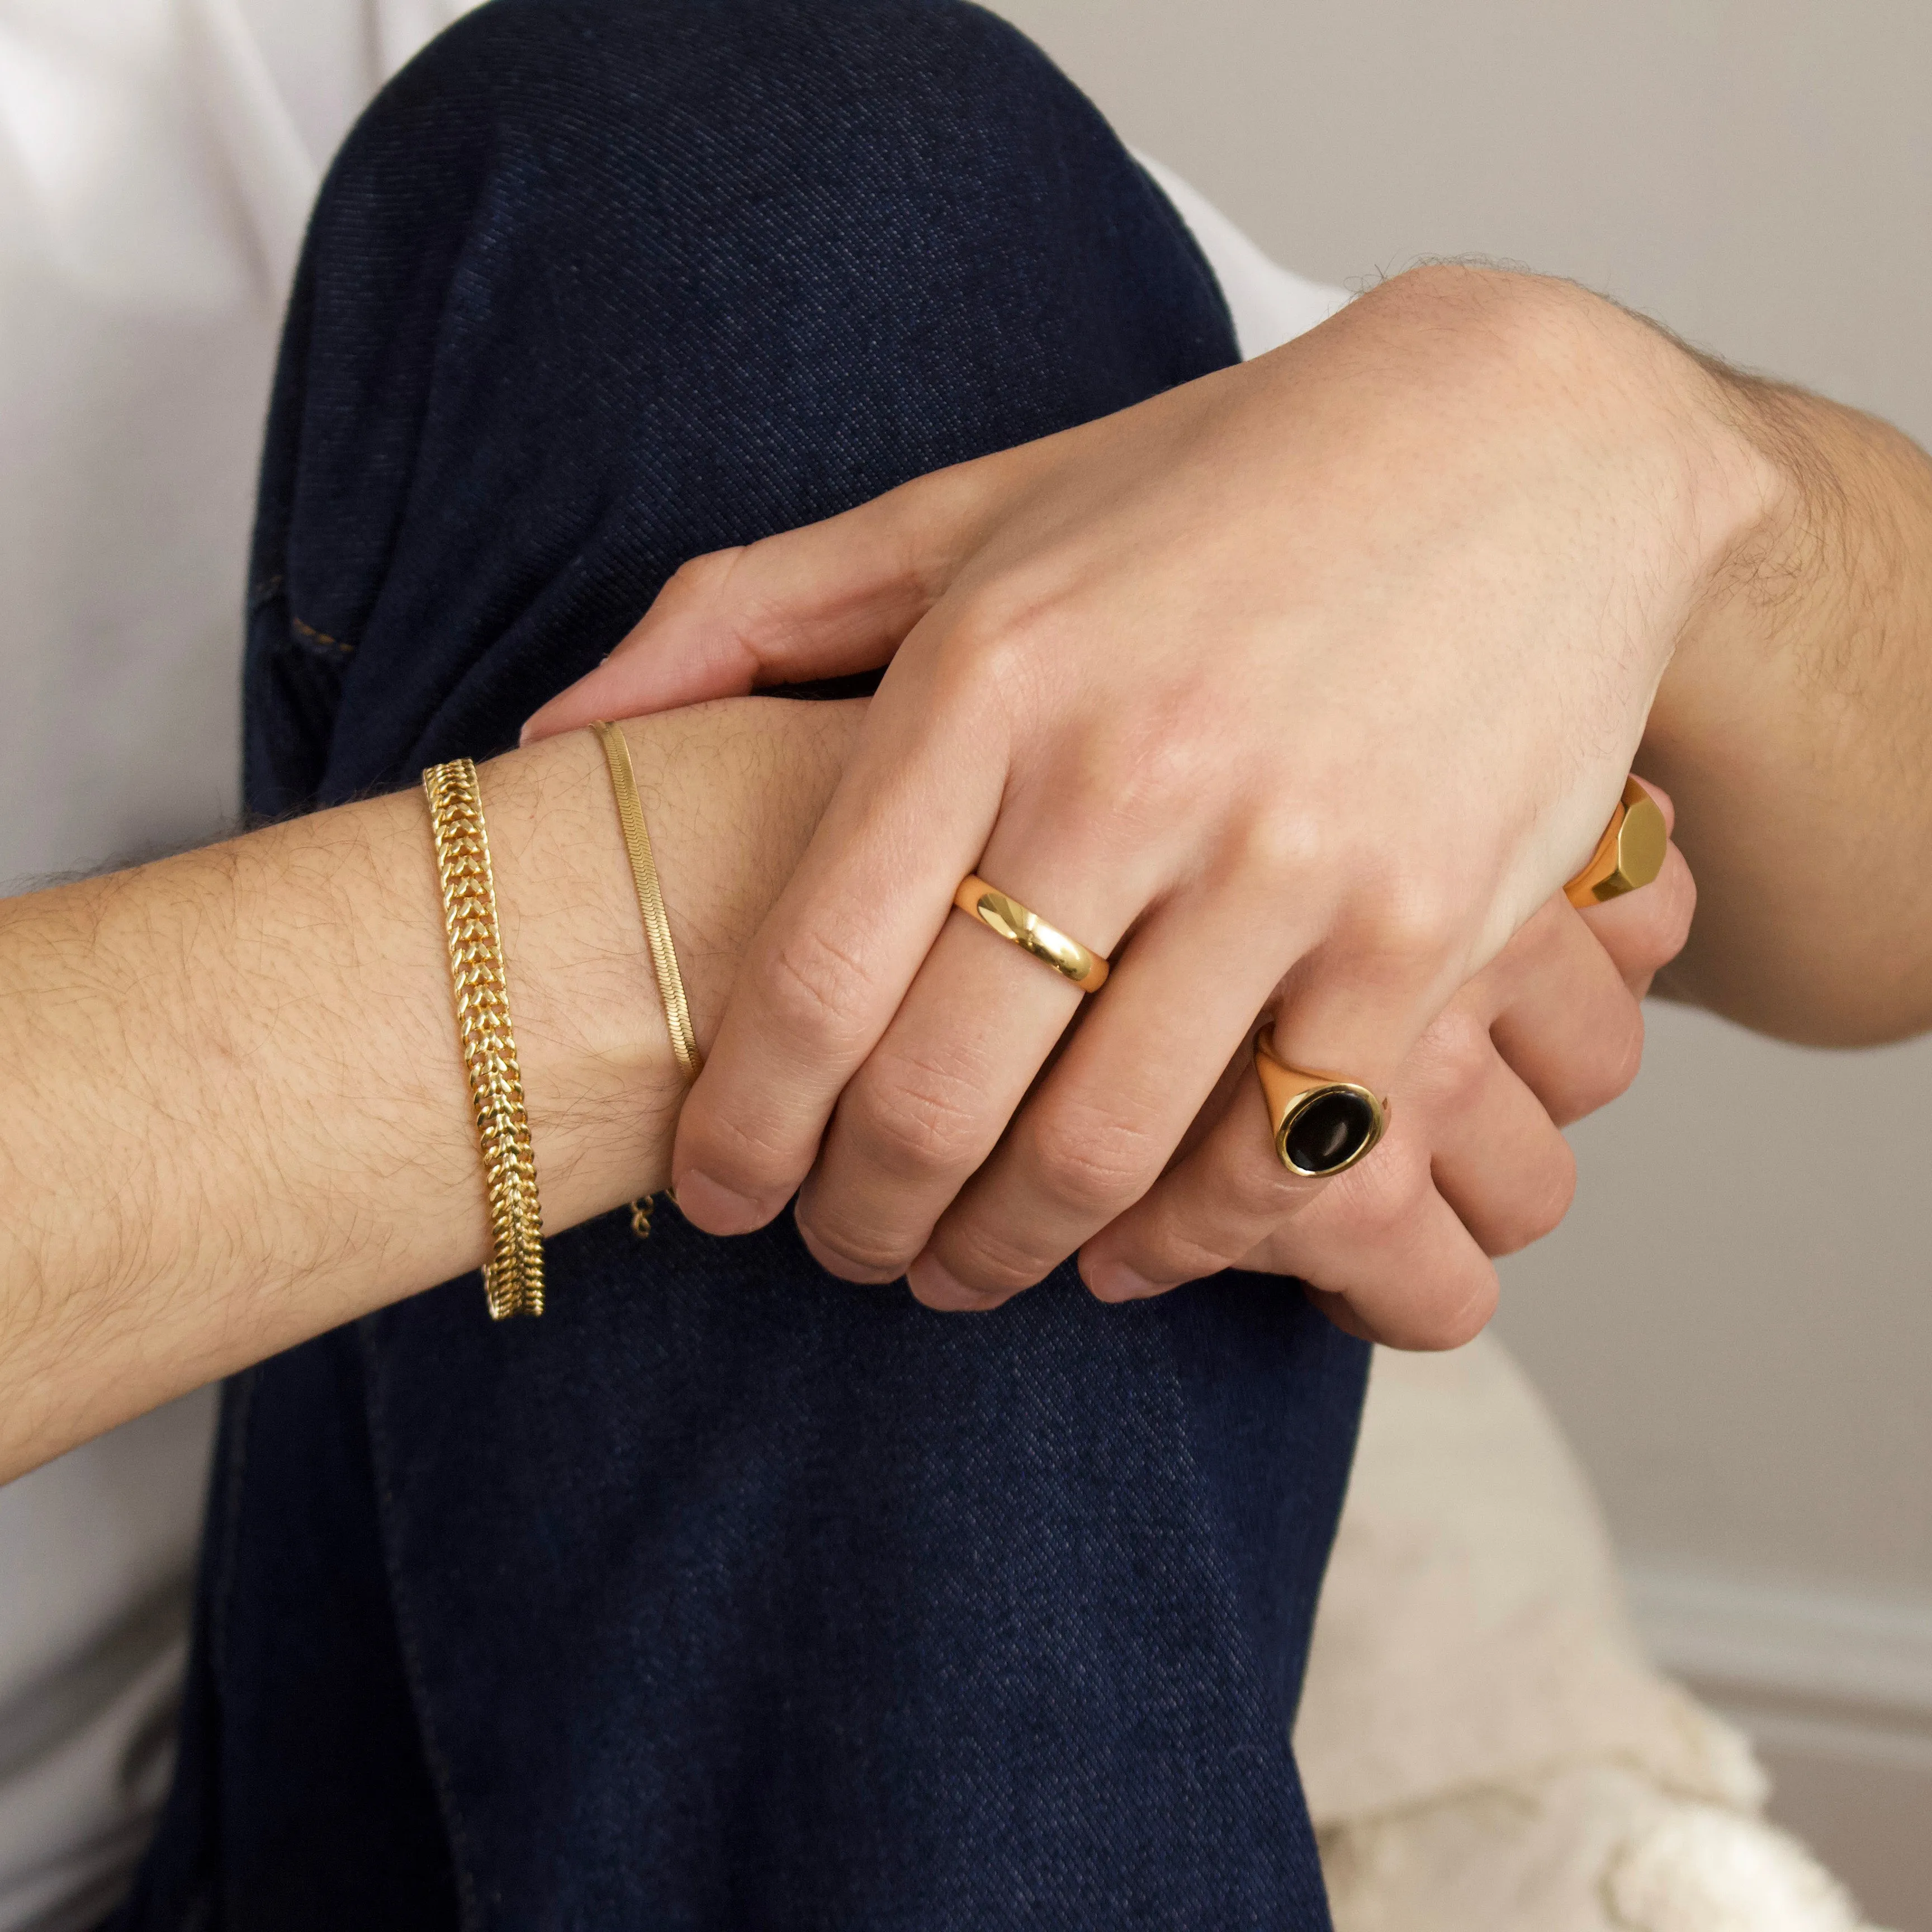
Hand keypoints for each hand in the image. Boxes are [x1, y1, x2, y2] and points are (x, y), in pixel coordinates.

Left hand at [528, 266, 1766, 1304]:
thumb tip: (556, 736)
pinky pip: (1274, 1153)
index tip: (718, 1197)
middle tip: (842, 1251)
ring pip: (1100, 1151)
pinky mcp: (1428, 930)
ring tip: (965, 1266)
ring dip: (1006, 1250)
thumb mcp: (973, 513)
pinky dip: (1186, 1238)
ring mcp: (1290, 859)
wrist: (1523, 447)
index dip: (745, 1127)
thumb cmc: (1217, 492)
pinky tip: (1131, 1247)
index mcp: (989, 671)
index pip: (814, 972)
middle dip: (863, 1217)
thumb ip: (748, 611)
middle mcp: (1130, 770)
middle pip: (938, 1094)